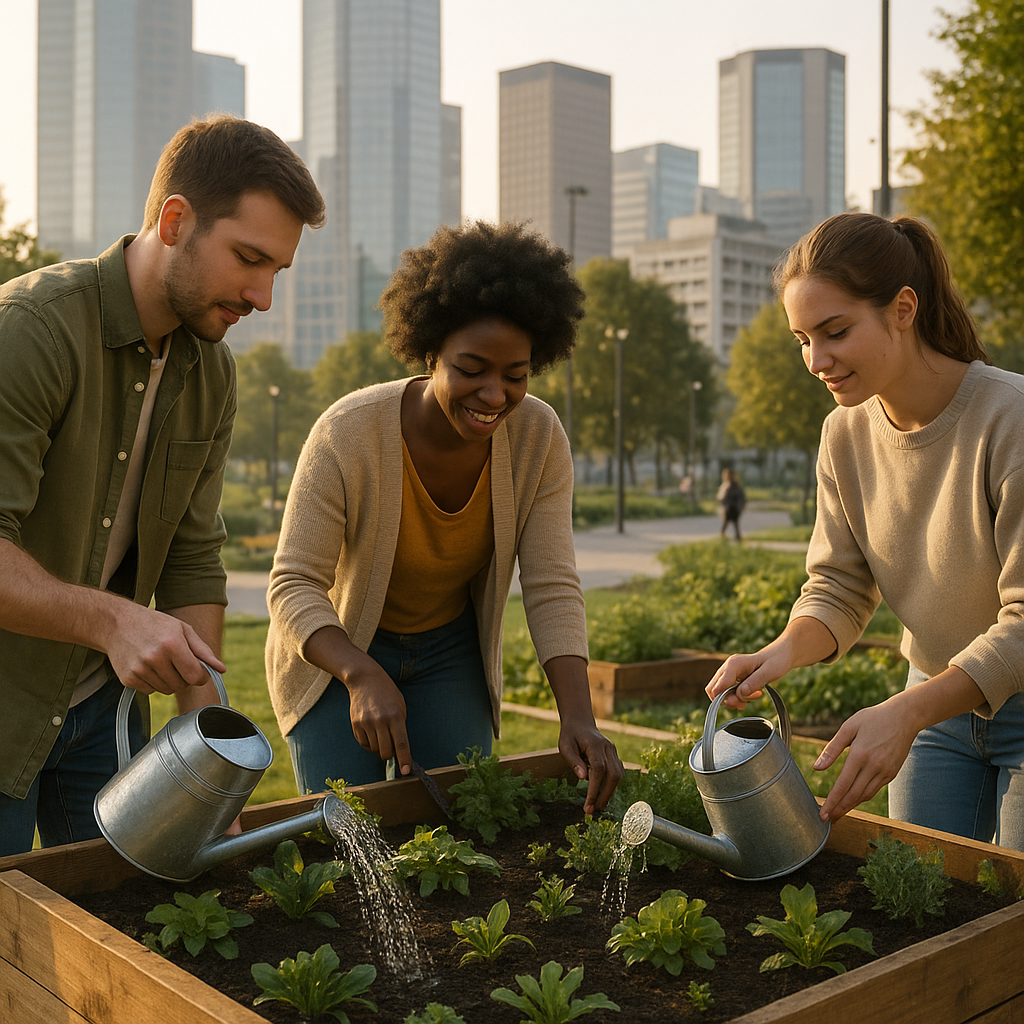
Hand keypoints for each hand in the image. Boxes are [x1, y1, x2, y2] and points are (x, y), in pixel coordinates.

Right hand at [104, 604, 224, 694]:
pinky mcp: (128, 679)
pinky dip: (153, 683)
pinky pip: (150, 691)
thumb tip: (222, 669)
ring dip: (169, 681)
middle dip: (185, 678)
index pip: (195, 676)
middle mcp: (155, 658)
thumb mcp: (183, 630)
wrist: (117, 623)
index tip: (199, 672)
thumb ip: (203, 651)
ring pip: (166, 690)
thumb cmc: (155, 624)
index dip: (201, 677)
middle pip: (181, 685)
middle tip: (178, 664)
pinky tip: (148, 667)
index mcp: (172, 644)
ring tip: (162, 663)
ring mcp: (139, 670)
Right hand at [343, 660, 411, 775]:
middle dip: (390, 755)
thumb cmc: (387, 693)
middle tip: (391, 748)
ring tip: (381, 735)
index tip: (406, 771)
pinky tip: (372, 733)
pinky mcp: (355, 724)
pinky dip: (369, 744)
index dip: (404, 759)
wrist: (365, 680)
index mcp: (395, 716)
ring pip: (374, 749)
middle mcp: (380, 721)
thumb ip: (400, 726)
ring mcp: (366, 723)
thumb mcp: (400, 706)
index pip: (401, 743)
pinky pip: (363, 744)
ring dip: (379, 748)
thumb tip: (399, 748)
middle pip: (386, 751)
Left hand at [557, 719, 623, 814]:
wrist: (580, 722)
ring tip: (597, 805)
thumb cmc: (570, 735)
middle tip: (592, 809)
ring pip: (618, 775)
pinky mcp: (614, 756)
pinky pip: (617, 773)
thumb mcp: (565, 746)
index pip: (599, 769)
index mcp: (595, 745)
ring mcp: (613, 752)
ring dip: (609, 792)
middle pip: (613, 775)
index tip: (588, 804)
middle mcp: (608, 748)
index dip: (594, 788)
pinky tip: (602, 795)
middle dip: (604, 795)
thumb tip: (583, 778)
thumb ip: (573, 760)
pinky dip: (611, 786)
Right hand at [705, 618, 837, 709]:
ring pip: (719, 691)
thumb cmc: (777, 660)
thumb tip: (740, 694)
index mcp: (734, 664)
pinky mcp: (732, 675)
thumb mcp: (770, 672)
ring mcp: (729, 671)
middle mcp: (728, 667)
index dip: (726, 699)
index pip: (717, 687)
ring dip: (734, 699)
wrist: (782, 654)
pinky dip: (736, 696)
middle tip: (745, 703)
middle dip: (728, 700)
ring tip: (754, 695)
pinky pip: (727, 690)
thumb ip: (754, 682)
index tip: (742, 704)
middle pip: (713, 690)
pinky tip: (751, 694)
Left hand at [813, 699, 917, 821]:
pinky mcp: (892, 773)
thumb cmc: (872, 718)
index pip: (843, 785)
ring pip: (866, 795)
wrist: (904, 717)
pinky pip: (875, 789)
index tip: (822, 813)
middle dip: (839, 809)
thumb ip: (832, 749)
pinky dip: (862, 796)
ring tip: (837, 812)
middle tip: (827, 819)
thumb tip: (816, 768)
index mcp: (860, 755)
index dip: (832, 801)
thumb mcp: (849, 727)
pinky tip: (853, 799)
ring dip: (851, 806)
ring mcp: (885, 771)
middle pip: (854, 795)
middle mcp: (874, 766)